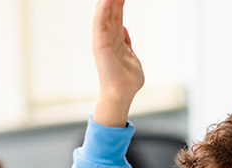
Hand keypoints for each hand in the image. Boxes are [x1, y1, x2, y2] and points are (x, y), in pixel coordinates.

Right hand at [92, 0, 144, 126]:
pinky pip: (100, 23)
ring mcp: (103, 40)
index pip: (116, 15)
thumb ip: (127, 44)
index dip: (119, 2)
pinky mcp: (100, 44)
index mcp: (116, 39)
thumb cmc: (128, 81)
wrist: (121, 94)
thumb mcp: (131, 57)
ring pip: (104, 13)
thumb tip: (125, 32)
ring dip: (107, 0)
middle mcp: (108, 37)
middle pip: (110, 11)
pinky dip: (102, 10)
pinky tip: (106, 0)